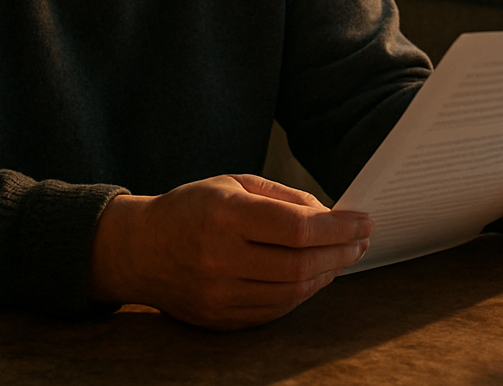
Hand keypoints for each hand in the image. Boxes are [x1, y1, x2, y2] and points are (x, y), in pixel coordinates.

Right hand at [88, 174, 372, 329]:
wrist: (137, 250)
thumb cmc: (191, 208)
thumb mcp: (234, 184)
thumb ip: (284, 197)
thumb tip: (331, 215)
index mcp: (225, 215)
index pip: (299, 228)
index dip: (340, 227)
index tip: (364, 221)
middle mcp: (220, 257)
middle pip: (301, 263)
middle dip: (341, 252)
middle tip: (361, 240)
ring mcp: (219, 293)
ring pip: (293, 291)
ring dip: (327, 274)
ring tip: (343, 256)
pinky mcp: (219, 318)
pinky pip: (275, 309)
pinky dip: (302, 292)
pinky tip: (315, 275)